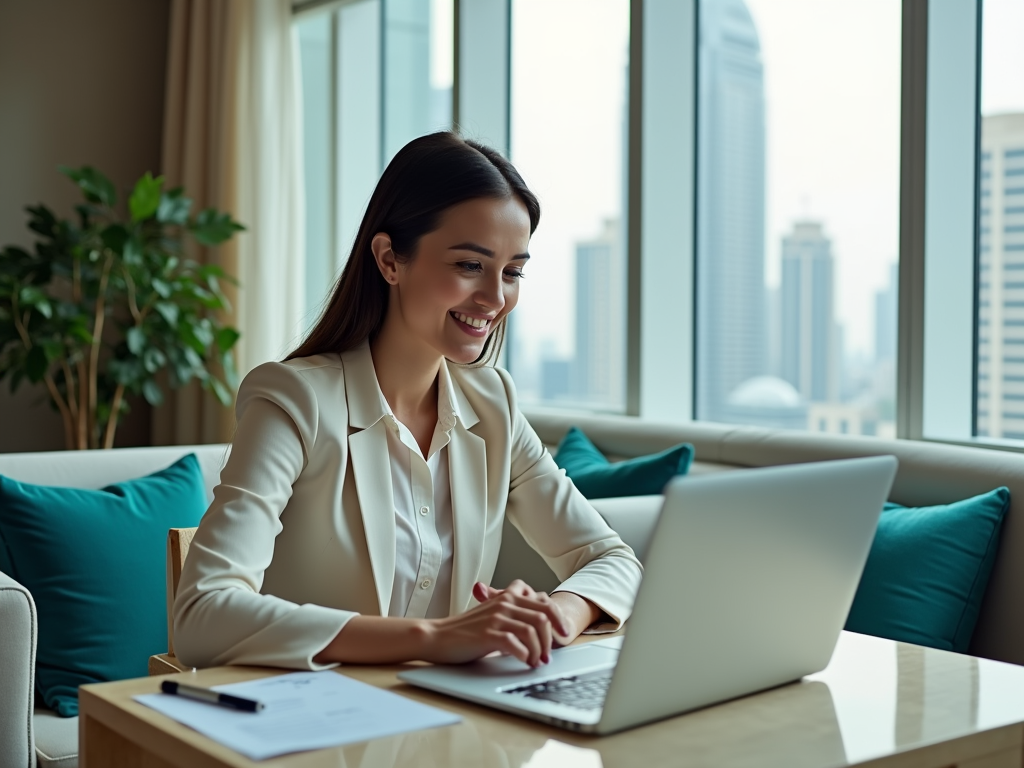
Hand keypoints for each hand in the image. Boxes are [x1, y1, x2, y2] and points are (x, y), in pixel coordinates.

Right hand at [422, 579, 570, 667]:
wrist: (437, 636)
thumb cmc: (464, 630)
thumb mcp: (491, 614)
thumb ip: (512, 614)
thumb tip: (538, 628)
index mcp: (507, 597)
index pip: (544, 604)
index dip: (558, 619)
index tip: (563, 634)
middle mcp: (504, 604)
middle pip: (543, 617)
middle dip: (550, 639)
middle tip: (548, 656)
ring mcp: (496, 618)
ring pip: (532, 631)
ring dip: (539, 650)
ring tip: (536, 662)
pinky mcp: (488, 634)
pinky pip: (516, 644)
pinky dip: (525, 655)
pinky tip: (524, 662)